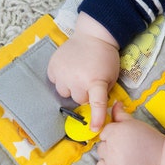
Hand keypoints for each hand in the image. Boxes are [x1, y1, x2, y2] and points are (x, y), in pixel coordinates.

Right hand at [48, 12, 119, 130]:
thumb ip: (103, 92)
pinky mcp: (53, 66)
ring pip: (64, 93)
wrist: (94, 35)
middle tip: (89, 82)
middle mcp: (77, 79)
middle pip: (79, 100)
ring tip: (77, 75)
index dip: (96, 118)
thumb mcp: (111, 77)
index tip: (95, 129)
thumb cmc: (106, 58)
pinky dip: (61, 78)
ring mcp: (63, 73)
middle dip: (84, 95)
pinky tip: (69, 69)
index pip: (96, 103)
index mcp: (96, 81)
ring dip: (71, 88)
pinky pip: (54, 81)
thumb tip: (94, 105)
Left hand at [97, 102, 164, 164]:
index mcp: (113, 133)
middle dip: (110, 150)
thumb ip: (121, 115)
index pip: (103, 135)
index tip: (122, 141)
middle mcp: (110, 151)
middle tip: (125, 152)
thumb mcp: (135, 124)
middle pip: (101, 150)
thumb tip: (115, 103)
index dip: (112, 137)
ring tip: (122, 164)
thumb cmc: (150, 139)